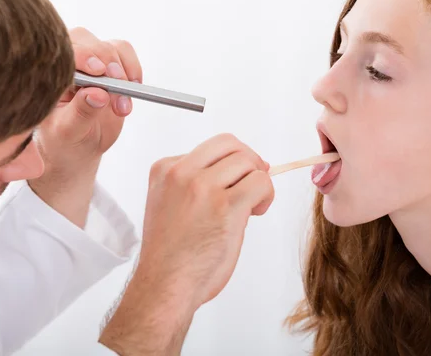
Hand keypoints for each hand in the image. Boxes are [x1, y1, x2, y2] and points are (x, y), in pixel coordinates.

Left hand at [35, 27, 141, 172]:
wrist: (78, 147)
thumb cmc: (64, 140)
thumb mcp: (68, 132)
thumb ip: (81, 112)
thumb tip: (98, 93)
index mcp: (49, 75)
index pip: (63, 53)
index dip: (83, 56)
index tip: (99, 71)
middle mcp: (68, 62)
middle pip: (89, 43)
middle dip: (108, 67)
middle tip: (118, 91)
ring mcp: (90, 61)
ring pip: (110, 47)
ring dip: (123, 75)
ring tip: (122, 107)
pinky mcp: (109, 64)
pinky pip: (124, 52)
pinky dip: (133, 69)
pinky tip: (131, 90)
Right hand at [100, 134, 274, 354]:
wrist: (165, 285)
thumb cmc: (172, 252)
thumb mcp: (171, 202)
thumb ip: (198, 181)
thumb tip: (247, 166)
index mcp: (165, 169)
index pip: (211, 147)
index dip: (231, 162)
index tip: (235, 183)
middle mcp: (181, 172)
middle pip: (232, 145)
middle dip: (249, 163)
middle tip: (252, 187)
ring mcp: (202, 187)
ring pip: (248, 162)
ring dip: (258, 182)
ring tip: (251, 206)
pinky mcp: (225, 206)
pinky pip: (261, 182)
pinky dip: (266, 195)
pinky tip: (256, 212)